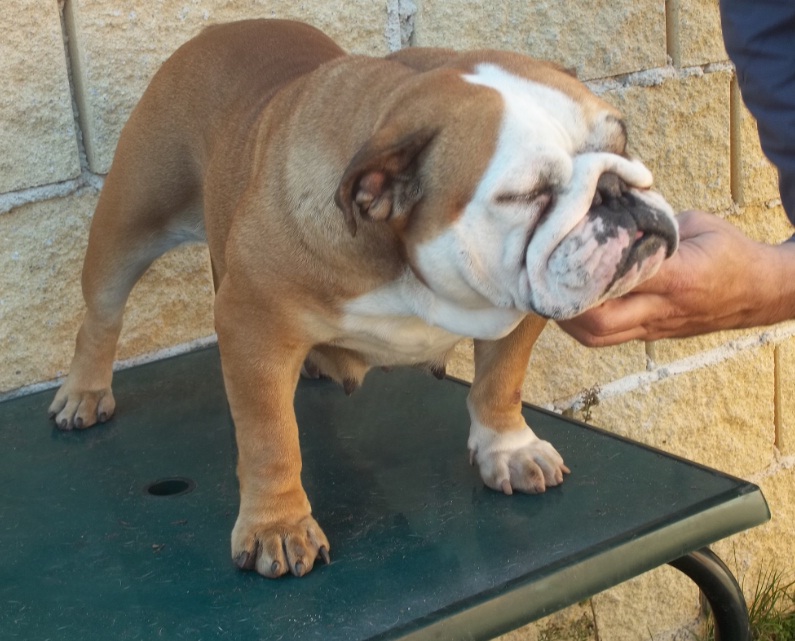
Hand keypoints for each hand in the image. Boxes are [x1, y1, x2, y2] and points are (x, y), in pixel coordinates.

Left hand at [558, 210, 794, 346]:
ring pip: (597, 337)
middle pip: (598, 321)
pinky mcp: (651, 335)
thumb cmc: (730, 253)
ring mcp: (655, 327)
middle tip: (543, 279)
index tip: (561, 249)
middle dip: (563, 303)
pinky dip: (581, 324)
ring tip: (549, 292)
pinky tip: (569, 304)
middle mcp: (662, 309)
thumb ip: (653, 224)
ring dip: (567, 318)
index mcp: (679, 278)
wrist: (761, 292)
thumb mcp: (695, 225)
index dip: (586, 267)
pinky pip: (607, 337)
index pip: (623, 277)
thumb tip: (610, 218)